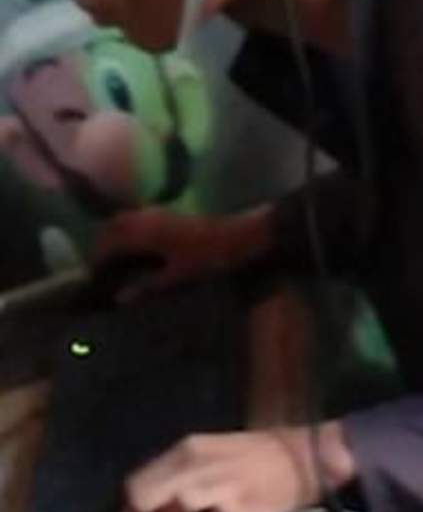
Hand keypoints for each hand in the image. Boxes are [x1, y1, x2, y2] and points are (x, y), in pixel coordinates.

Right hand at [94, 209, 230, 301]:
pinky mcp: (168, 213)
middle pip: (110, 228)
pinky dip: (129, 230)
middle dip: (101, 247)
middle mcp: (145, 218)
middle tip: (101, 270)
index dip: (97, 261)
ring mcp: (157, 212)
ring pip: (123, 220)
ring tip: (116, 260)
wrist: (240, 235)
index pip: (107, 244)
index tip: (93, 279)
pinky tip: (137, 248)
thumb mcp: (179, 277)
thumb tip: (120, 299)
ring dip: (114, 236)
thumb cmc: (209, 257)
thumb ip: (148, 287)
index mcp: (143, 233)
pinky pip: (137, 218)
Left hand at [113, 424, 356, 511]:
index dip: (129, 507)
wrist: (304, 459)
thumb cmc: (259, 454)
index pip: (139, 481)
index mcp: (188, 449)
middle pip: (144, 499)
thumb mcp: (215, 450)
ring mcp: (214, 489)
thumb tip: (154, 498)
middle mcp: (194, 467)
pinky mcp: (234, 510)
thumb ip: (183, 470)